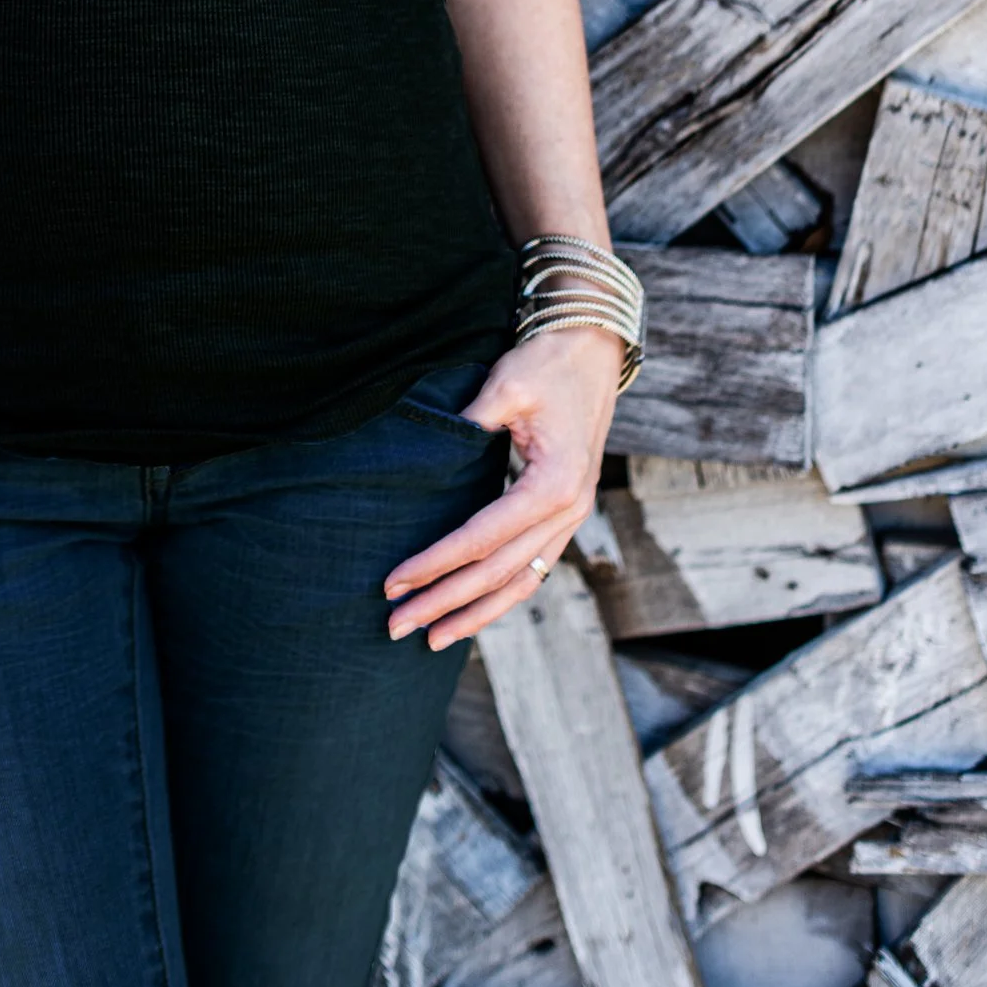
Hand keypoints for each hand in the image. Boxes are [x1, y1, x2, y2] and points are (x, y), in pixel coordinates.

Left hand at [384, 326, 621, 649]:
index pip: (482, 539)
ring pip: (520, 584)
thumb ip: (471, 423)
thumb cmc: (546, 364)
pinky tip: (470, 610)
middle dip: (445, 603)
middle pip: (498, 573)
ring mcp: (571, 518)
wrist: (591, 350)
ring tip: (431, 637)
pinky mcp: (564, 515)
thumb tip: (429, 455)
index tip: (395, 582)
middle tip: (397, 626)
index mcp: (554, 485)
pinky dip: (499, 595)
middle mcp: (569, 512)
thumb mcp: (507, 385)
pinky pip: (531, 569)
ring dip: (473, 613)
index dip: (435, 563)